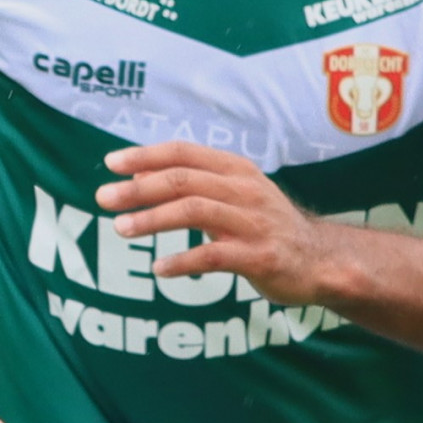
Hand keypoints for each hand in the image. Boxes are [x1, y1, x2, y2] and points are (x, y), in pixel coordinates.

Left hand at [97, 144, 345, 307]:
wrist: (320, 260)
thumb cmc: (266, 226)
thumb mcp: (232, 196)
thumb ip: (191, 185)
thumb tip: (136, 176)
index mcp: (236, 170)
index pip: (184, 153)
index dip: (145, 156)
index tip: (110, 164)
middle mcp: (245, 190)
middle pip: (183, 180)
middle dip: (139, 188)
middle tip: (103, 198)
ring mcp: (254, 223)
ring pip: (194, 211)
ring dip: (152, 219)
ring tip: (120, 228)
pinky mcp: (260, 256)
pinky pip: (213, 256)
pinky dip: (182, 262)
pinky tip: (159, 269)